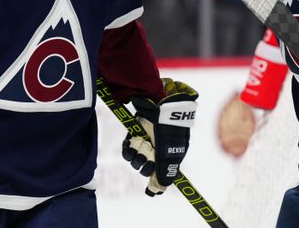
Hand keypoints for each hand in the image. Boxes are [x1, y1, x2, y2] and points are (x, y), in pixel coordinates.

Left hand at [122, 78, 197, 195]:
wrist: (160, 105)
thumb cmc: (168, 130)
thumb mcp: (169, 153)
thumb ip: (164, 173)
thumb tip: (157, 192)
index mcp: (170, 155)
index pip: (160, 174)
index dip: (154, 179)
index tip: (150, 189)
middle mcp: (158, 150)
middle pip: (146, 168)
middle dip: (145, 162)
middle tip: (148, 151)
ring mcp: (146, 142)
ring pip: (135, 160)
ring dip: (136, 154)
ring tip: (140, 142)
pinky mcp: (135, 135)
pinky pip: (127, 150)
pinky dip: (127, 148)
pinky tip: (131, 142)